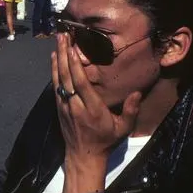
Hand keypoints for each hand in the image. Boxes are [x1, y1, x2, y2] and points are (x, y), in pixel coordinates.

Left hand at [52, 33, 140, 192]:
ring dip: (58, 59)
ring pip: (59, 79)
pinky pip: (55, 85)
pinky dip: (54, 70)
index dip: (76, 65)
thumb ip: (131, 110)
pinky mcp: (59, 107)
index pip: (81, 84)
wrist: (84, 156)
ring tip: (58, 40)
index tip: (73, 49)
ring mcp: (65, 106)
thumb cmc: (106, 141)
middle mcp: (76, 105)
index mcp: (92, 108)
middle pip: (68, 76)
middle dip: (65, 55)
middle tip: (63, 35)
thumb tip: (137, 92)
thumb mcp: (123, 128)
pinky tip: (54, 58)